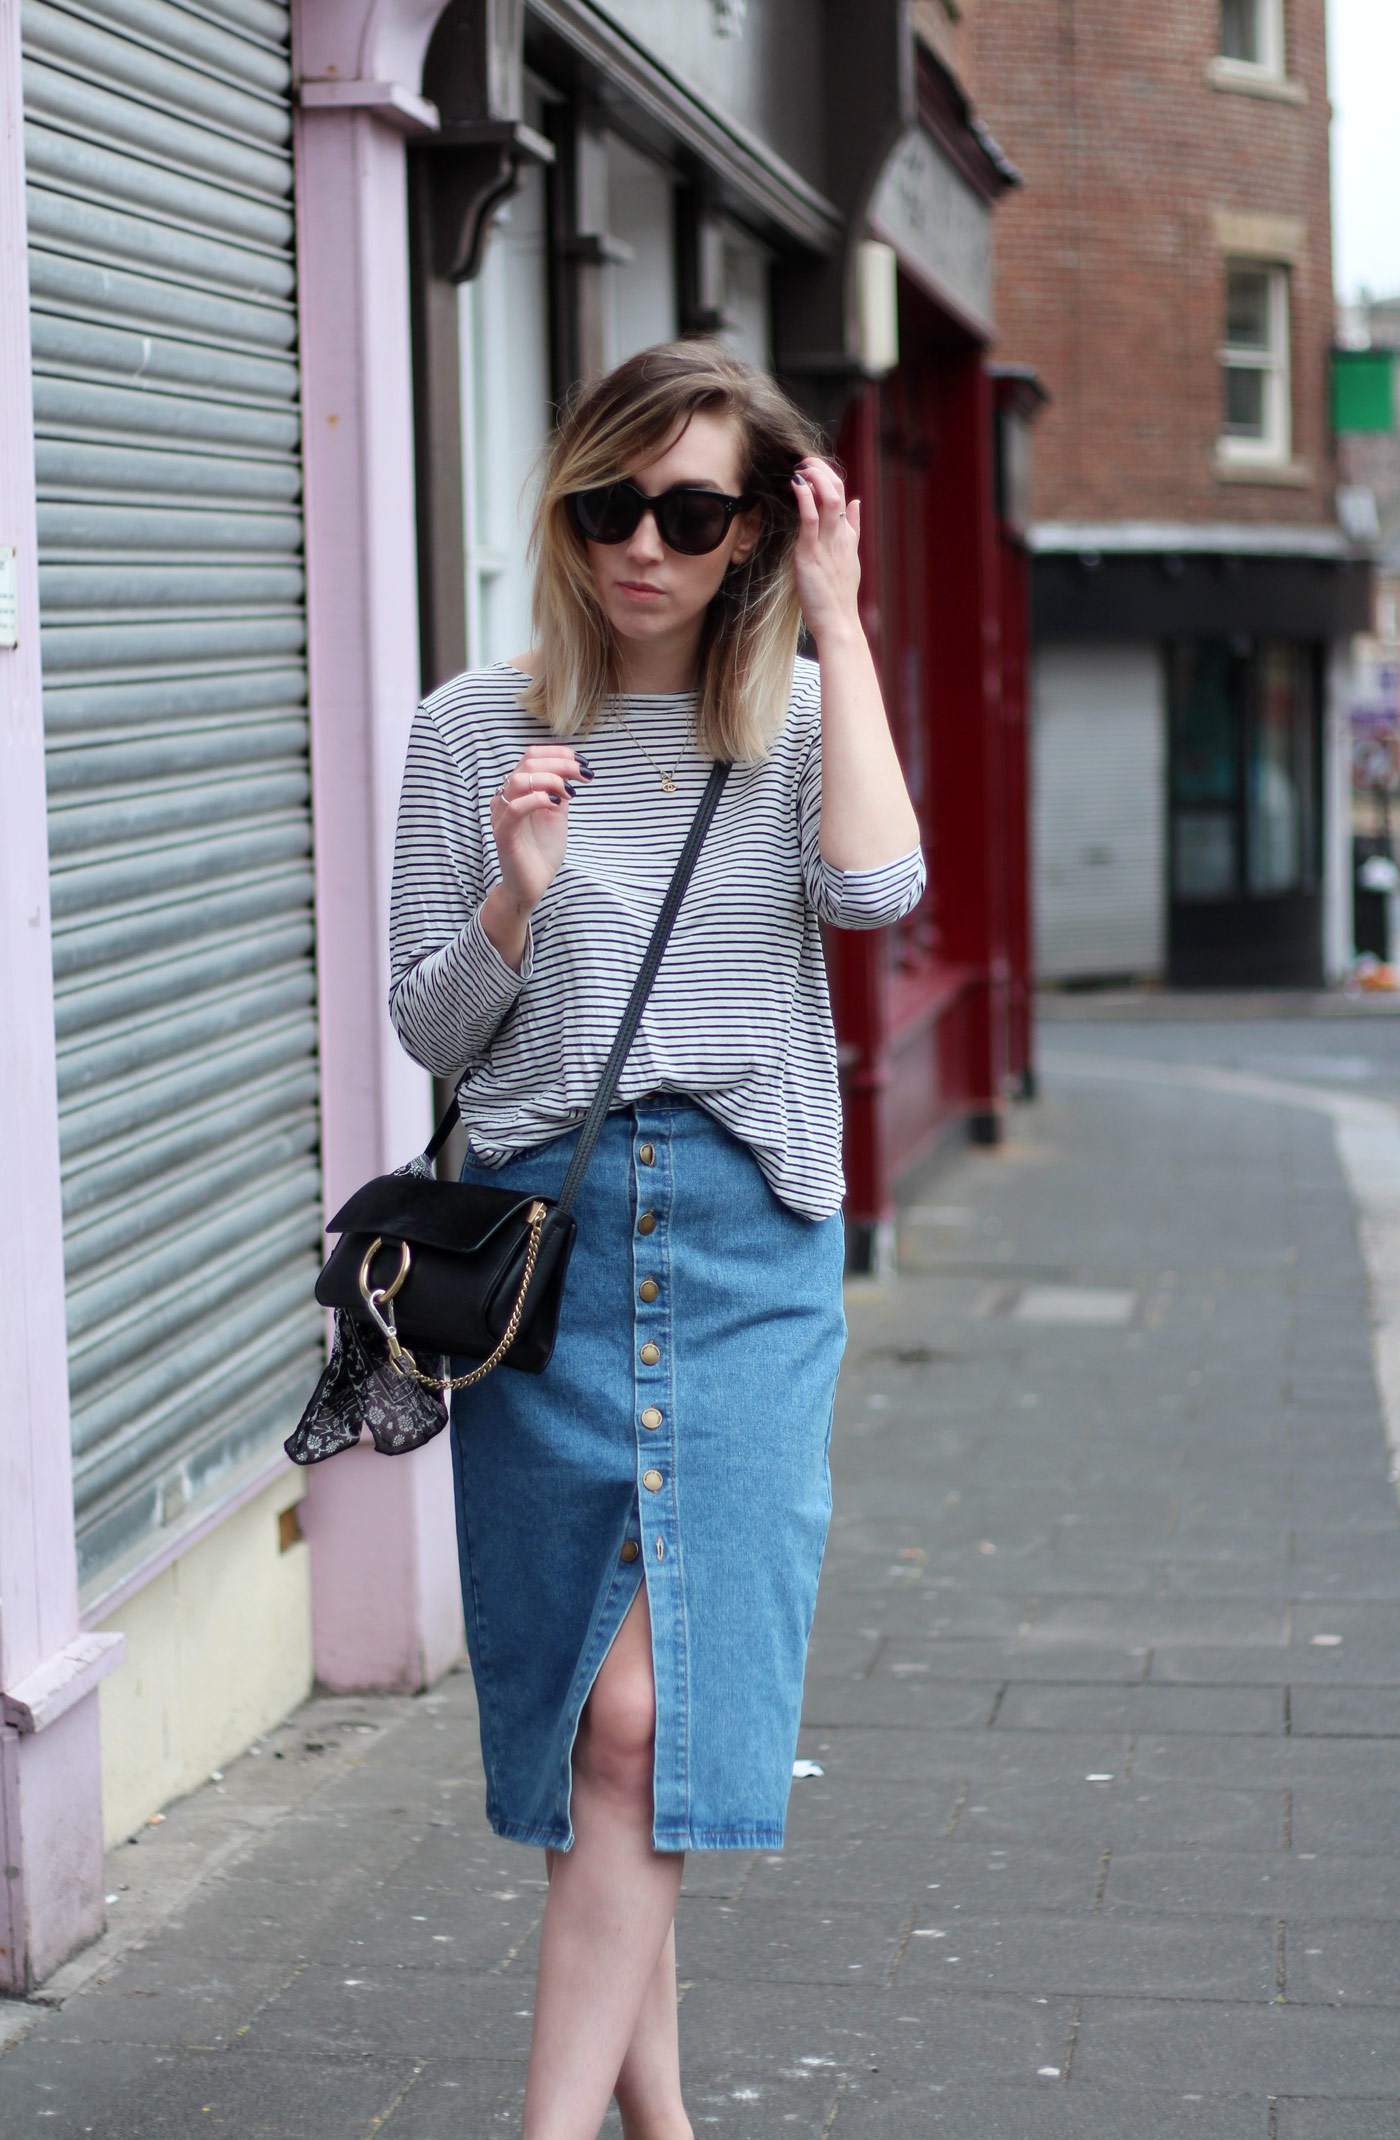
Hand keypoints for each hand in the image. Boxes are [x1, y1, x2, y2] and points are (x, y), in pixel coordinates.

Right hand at [489, 743, 590, 914]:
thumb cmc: (541, 851)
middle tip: (583, 774)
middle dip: (561, 763)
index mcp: (518, 790)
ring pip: (519, 779)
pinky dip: (538, 799)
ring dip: (551, 779)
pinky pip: (515, 808)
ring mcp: (502, 814)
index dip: (558, 753)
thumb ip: (558, 792)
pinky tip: (555, 804)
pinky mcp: (504, 833)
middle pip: (528, 762)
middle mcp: (506, 797)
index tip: (582, 763)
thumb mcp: (557, 814)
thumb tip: (570, 771)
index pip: (531, 756)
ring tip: (570, 792)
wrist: (531, 885)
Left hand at [789, 454, 861, 646]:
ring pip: (828, 498)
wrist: (838, 622)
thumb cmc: (838, 596)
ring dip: (814, 476)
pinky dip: (805, 497)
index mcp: (847, 536)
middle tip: (804, 462)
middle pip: (837, 489)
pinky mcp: (811, 553)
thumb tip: (856, 503)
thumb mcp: (850, 557)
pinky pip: (811, 519)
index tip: (812, 469)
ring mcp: (828, 543)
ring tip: (800, 467)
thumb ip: (853, 528)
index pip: (843, 495)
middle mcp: (840, 535)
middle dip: (821, 470)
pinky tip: (796, 485)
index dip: (828, 476)